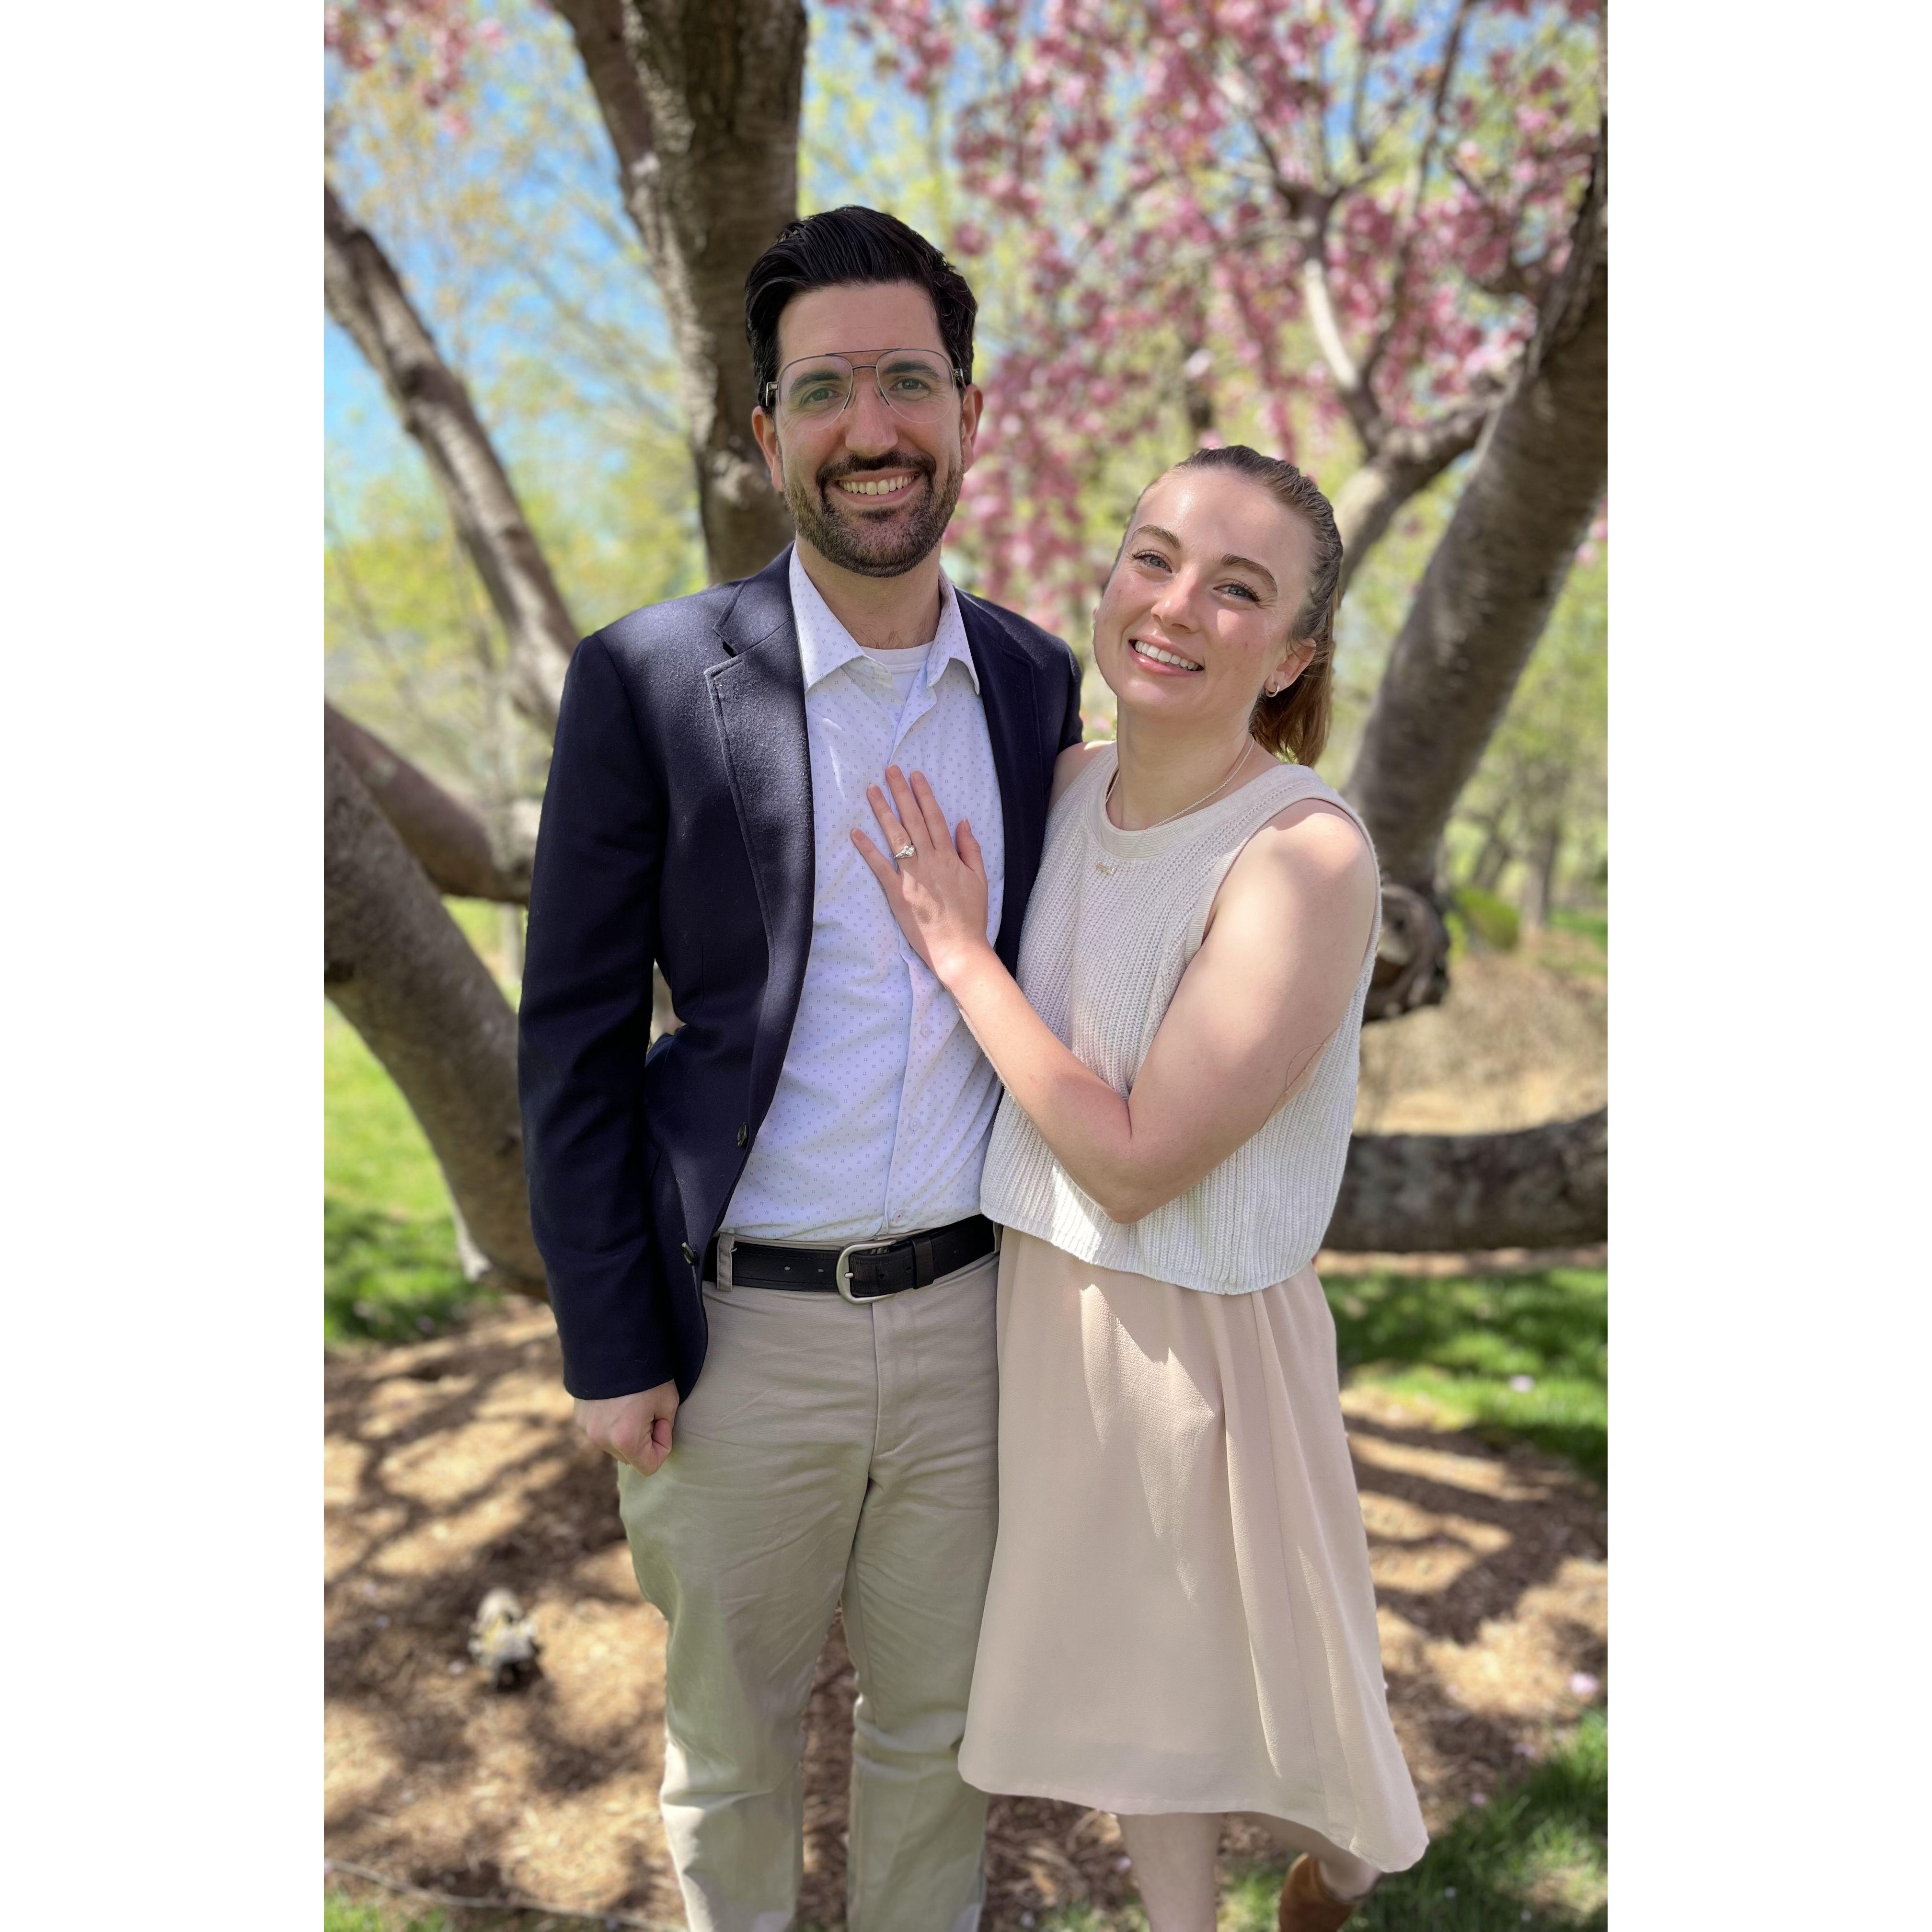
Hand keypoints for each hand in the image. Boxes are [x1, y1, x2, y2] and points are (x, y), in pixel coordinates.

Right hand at [574, 1379, 678, 1475]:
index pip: (649, 1467)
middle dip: (643, 1440)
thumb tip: (654, 1438)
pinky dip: (611, 1422)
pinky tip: (617, 1399)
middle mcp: (602, 1439)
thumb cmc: (648, 1373)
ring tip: (632, 1402)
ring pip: (615, 1445)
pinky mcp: (579, 1417)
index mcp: (626, 1440)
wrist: (614, 1343)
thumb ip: (664, 1428)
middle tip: (649, 1409)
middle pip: (631, 1457)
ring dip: (626, 1432)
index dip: (662, 1446)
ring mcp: (587, 1429)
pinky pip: (601, 1430)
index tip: (662, 1421)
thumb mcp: (668, 1401)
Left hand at [852, 766, 992, 983]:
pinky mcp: (897, 894)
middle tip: (890, 770)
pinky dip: (867, 849)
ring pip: (896, 836)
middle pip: (913, 820)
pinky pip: (879, 867)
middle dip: (901, 793)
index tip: (915, 775)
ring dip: (883, 811)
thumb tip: (962, 821)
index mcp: (949, 857)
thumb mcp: (979, 879)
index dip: (924, 794)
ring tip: (872, 790)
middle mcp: (929, 861)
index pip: (934, 817)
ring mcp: (911, 876)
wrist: (959, 948)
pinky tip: (856, 832)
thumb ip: (970, 849)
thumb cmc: (971, 916)